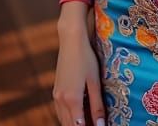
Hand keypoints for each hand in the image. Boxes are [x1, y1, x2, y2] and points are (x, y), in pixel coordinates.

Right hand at [53, 7, 106, 125]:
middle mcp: (60, 100)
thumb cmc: (86, 59)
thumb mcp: (95, 82)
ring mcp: (56, 95)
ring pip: (63, 119)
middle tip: (95, 125)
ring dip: (74, 124)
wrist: (71, 41)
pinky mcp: (56, 90)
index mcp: (72, 99)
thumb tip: (101, 125)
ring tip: (89, 122)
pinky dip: (68, 117)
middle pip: (69, 125)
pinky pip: (60, 111)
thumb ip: (97, 105)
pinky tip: (78, 115)